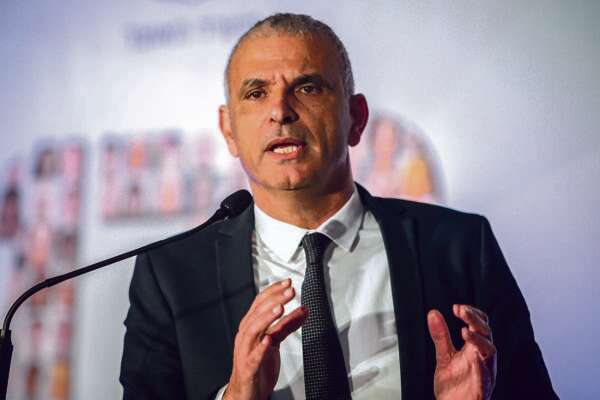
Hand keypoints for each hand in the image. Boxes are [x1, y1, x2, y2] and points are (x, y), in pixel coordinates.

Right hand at [224, 278, 307, 399]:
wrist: (247, 392)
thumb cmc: (258, 365)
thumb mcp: (275, 340)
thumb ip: (287, 325)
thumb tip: (302, 311)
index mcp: (251, 326)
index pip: (259, 302)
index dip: (273, 291)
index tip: (287, 282)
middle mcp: (246, 335)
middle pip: (257, 312)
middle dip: (274, 300)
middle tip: (289, 291)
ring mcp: (245, 350)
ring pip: (253, 330)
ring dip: (266, 318)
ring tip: (280, 309)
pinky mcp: (248, 367)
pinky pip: (253, 356)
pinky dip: (260, 347)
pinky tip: (268, 340)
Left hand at [427, 305, 496, 399]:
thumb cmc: (454, 386)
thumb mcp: (444, 356)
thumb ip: (441, 336)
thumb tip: (433, 313)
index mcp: (475, 350)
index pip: (480, 326)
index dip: (472, 314)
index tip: (457, 307)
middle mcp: (482, 358)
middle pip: (486, 334)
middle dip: (475, 320)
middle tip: (461, 311)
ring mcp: (484, 373)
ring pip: (490, 352)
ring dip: (478, 339)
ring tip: (465, 331)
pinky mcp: (481, 389)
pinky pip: (485, 377)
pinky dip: (481, 367)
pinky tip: (474, 358)